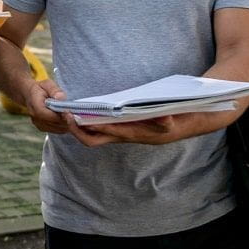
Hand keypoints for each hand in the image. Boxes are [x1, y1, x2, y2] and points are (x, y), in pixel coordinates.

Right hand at [24, 79, 68, 133]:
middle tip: (75, 114)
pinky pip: (56, 130)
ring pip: (56, 129)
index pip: (45, 114)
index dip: (59, 115)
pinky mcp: (42, 128)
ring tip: (72, 116)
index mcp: (34, 105)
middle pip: (53, 123)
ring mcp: (38, 124)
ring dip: (66, 124)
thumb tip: (61, 98)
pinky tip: (67, 119)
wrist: (30, 95)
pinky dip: (63, 126)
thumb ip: (54, 90)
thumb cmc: (40, 88)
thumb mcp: (47, 84)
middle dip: (65, 120)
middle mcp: (35, 117)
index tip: (70, 111)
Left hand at [64, 114, 189, 146]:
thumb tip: (163, 117)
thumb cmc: (175, 123)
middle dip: (77, 130)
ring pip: (94, 134)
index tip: (76, 118)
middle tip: (66, 114)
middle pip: (92, 140)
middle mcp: (122, 136)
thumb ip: (166, 121)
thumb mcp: (173, 122)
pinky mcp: (122, 127)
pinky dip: (90, 120)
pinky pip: (101, 126)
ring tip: (70, 111)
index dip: (89, 127)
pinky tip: (85, 108)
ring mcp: (121, 132)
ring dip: (81, 125)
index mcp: (130, 134)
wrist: (183, 126)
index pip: (104, 135)